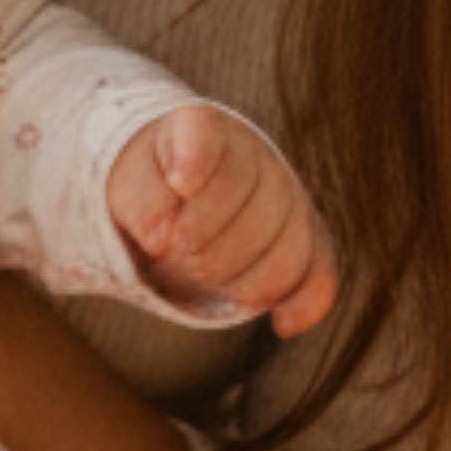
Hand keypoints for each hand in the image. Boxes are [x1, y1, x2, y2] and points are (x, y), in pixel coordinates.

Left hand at [107, 105, 335, 339]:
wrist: (183, 188)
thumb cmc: (153, 184)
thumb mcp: (130, 182)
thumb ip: (140, 200)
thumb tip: (159, 239)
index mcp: (203, 128)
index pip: (205, 142)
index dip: (194, 165)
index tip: (179, 185)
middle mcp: (254, 156)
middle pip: (245, 208)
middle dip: (200, 246)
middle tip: (171, 252)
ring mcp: (286, 197)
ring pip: (285, 248)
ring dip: (237, 278)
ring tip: (199, 275)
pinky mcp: (305, 240)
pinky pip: (319, 273)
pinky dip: (304, 301)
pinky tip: (282, 323)